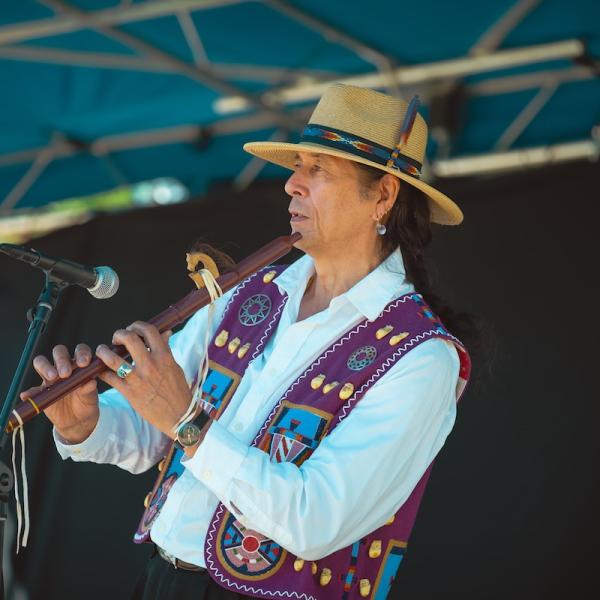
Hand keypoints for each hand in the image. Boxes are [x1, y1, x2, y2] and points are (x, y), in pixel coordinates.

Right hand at [22, 344, 98, 443]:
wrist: (77, 420)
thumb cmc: (86, 403)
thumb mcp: (91, 398)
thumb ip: (89, 390)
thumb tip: (90, 383)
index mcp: (80, 364)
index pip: (80, 351)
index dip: (81, 353)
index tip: (83, 363)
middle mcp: (65, 366)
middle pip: (59, 352)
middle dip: (62, 360)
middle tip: (65, 374)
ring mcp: (51, 377)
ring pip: (42, 362)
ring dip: (45, 367)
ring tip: (51, 378)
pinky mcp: (41, 391)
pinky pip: (32, 389)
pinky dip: (30, 392)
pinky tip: (27, 395)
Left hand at [95, 322, 190, 438]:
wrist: (178, 415)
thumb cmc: (178, 390)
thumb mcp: (175, 366)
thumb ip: (166, 349)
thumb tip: (165, 332)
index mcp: (164, 356)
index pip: (149, 330)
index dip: (138, 325)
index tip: (133, 329)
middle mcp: (151, 365)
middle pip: (129, 338)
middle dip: (119, 334)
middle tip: (117, 339)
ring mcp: (138, 379)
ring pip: (113, 358)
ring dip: (103, 351)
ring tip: (102, 351)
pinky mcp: (129, 392)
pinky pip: (109, 378)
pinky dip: (102, 372)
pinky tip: (101, 371)